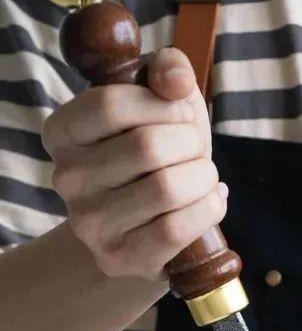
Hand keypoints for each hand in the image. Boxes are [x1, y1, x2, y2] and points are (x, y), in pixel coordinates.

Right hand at [42, 48, 226, 282]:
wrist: (146, 228)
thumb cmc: (155, 157)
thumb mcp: (159, 104)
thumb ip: (168, 72)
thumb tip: (176, 80)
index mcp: (63, 132)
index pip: (113, 105)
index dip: (164, 106)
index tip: (181, 114)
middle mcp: (67, 179)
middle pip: (148, 147)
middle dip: (192, 143)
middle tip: (197, 151)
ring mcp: (90, 224)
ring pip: (167, 189)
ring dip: (204, 177)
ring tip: (203, 177)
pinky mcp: (119, 258)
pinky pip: (177, 228)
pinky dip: (209, 209)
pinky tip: (210, 201)